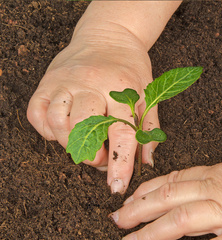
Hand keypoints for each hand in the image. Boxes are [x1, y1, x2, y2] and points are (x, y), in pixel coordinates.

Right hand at [27, 27, 157, 192]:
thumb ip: (149, 129)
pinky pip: (38, 114)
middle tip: (102, 157)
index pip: (122, 133)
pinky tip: (64, 129)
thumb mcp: (149, 95)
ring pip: (58, 123)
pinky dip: (49, 130)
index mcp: (121, 89)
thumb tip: (146, 163)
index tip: (116, 187)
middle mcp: (91, 84)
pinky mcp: (47, 82)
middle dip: (94, 156)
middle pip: (85, 130)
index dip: (120, 164)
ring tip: (84, 142)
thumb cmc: (131, 69)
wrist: (109, 36)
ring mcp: (66, 82)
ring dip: (70, 144)